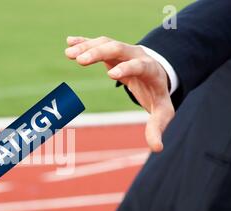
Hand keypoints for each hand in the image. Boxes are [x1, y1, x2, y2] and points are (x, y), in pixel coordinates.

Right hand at [65, 36, 174, 151]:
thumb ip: (157, 127)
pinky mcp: (113, 50)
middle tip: (80, 61)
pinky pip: (98, 43)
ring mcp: (124, 50)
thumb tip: (157, 148)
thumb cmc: (157, 95)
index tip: (111, 75)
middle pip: (119, 48)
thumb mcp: (161, 112)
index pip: (139, 65)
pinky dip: (84, 42)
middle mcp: (137, 55)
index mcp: (150, 70)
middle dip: (99, 53)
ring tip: (69, 54)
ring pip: (105, 43)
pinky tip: (69, 42)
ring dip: (87, 47)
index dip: (127, 69)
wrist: (157, 74)